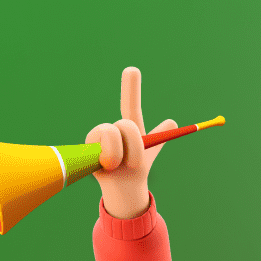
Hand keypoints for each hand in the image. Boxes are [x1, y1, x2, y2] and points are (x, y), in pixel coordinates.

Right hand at [84, 66, 178, 220]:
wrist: (123, 191)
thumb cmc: (134, 171)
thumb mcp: (149, 153)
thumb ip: (159, 136)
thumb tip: (173, 122)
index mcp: (129, 128)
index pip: (131, 105)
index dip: (131, 87)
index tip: (132, 69)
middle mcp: (113, 129)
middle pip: (127, 124)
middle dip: (135, 145)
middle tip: (133, 162)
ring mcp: (99, 138)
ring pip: (113, 132)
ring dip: (122, 153)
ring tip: (118, 165)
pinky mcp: (87, 148)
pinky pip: (101, 146)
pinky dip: (109, 159)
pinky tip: (105, 166)